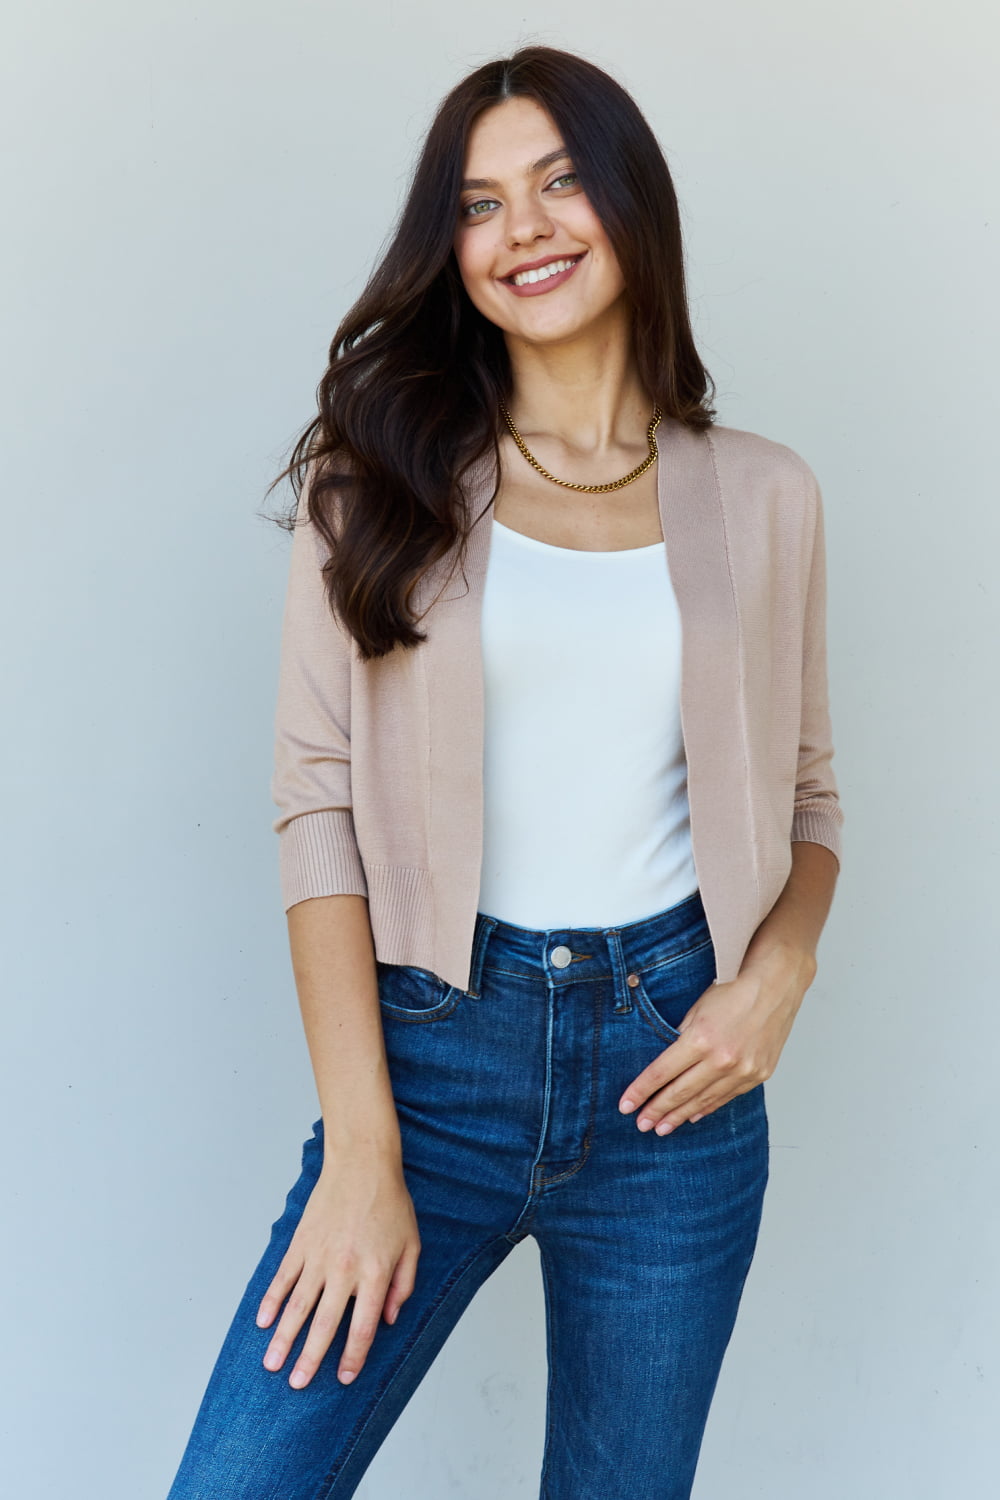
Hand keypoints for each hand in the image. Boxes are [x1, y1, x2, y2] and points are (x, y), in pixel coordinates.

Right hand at [255, 1149, 420, 1388]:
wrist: (362, 1163)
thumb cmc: (390, 1203)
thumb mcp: (411, 1244)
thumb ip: (404, 1285)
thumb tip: (389, 1319)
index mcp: (375, 1272)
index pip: (363, 1325)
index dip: (353, 1355)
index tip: (343, 1377)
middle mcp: (345, 1269)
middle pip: (325, 1323)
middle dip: (310, 1357)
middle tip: (296, 1384)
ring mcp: (319, 1256)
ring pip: (298, 1305)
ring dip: (283, 1337)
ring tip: (272, 1364)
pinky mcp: (301, 1242)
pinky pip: (283, 1277)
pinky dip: (271, 1300)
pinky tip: (262, 1321)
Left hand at [618, 944, 816, 1133]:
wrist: (776, 985)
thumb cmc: (734, 990)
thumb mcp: (697, 1009)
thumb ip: (680, 1037)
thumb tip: (666, 1064)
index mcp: (701, 1039)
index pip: (661, 1073)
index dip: (641, 1091)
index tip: (625, 1105)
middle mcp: (722, 1059)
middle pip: (680, 1092)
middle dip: (656, 1110)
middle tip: (641, 1124)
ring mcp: (743, 1070)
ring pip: (703, 1101)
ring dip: (680, 1116)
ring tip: (662, 1127)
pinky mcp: (758, 1075)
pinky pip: (726, 1097)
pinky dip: (707, 1107)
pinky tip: (693, 1115)